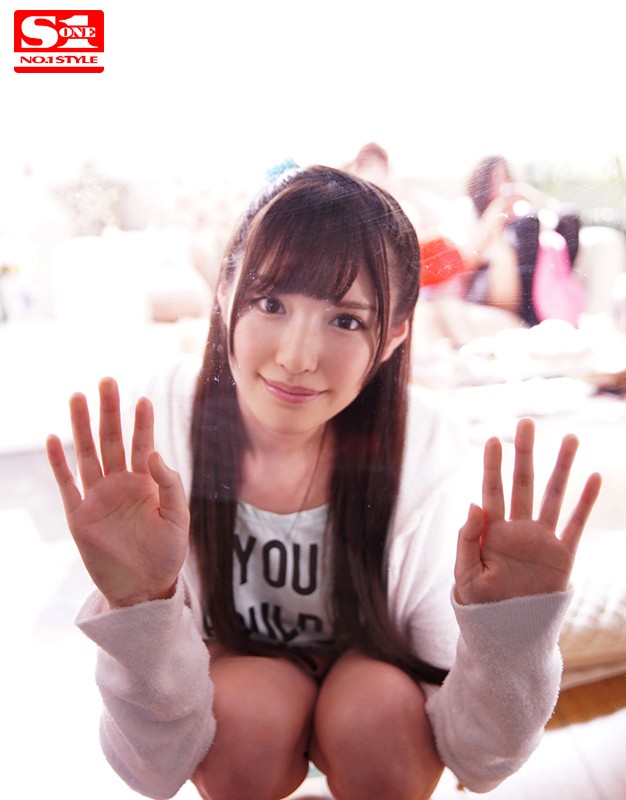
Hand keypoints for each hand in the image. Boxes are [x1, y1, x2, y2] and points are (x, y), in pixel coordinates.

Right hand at [46, 378, 189, 607]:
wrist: (145, 588)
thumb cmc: (167, 553)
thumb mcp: (178, 518)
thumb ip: (169, 485)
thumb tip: (154, 454)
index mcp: (146, 483)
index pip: (142, 444)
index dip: (142, 422)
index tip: (142, 398)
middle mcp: (120, 484)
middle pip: (111, 440)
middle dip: (109, 412)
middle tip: (107, 381)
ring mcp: (97, 498)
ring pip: (87, 454)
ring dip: (82, 427)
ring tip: (78, 397)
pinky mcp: (79, 516)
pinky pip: (67, 485)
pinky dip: (59, 463)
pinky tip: (53, 438)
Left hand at [454, 418, 601, 604]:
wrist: (507, 635)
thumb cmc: (479, 606)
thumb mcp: (465, 575)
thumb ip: (466, 539)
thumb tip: (473, 503)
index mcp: (491, 531)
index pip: (491, 490)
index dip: (492, 465)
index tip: (493, 439)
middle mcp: (517, 529)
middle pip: (522, 483)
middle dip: (525, 454)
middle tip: (527, 424)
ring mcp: (541, 540)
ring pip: (554, 496)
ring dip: (561, 467)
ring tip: (570, 437)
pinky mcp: (562, 557)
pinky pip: (576, 524)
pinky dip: (585, 501)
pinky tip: (592, 477)